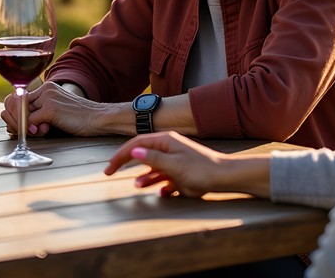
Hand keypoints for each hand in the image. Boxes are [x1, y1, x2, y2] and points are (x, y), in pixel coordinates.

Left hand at [2, 81, 110, 136]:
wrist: (98, 119)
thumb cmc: (78, 119)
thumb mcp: (55, 112)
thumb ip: (37, 114)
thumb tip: (14, 124)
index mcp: (47, 87)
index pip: (20, 99)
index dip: (17, 113)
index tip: (22, 124)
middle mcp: (45, 89)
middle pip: (18, 105)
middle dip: (18, 120)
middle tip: (29, 130)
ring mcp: (48, 98)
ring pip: (22, 114)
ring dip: (27, 126)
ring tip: (41, 130)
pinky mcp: (51, 109)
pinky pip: (30, 122)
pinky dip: (32, 130)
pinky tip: (44, 131)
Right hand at [104, 131, 270, 198]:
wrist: (226, 177)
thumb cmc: (201, 169)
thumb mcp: (173, 166)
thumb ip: (152, 159)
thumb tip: (132, 152)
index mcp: (165, 141)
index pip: (136, 144)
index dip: (120, 155)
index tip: (109, 167)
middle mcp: (168, 148)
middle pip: (141, 153)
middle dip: (126, 163)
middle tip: (110, 172)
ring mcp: (175, 159)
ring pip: (153, 168)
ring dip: (144, 177)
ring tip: (138, 187)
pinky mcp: (181, 172)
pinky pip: (165, 177)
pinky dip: (160, 185)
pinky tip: (162, 192)